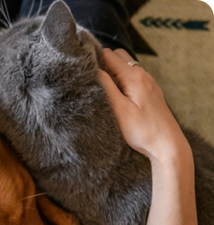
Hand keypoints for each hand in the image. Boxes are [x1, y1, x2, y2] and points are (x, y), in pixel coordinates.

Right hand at [99, 48, 190, 162]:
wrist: (168, 145)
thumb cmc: (142, 130)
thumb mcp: (119, 109)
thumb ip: (106, 87)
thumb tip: (93, 69)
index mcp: (133, 76)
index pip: (109, 54)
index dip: (94, 57)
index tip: (81, 67)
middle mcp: (143, 75)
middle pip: (119, 56)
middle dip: (103, 61)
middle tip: (90, 76)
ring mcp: (149, 83)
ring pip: (127, 67)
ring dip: (113, 71)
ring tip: (100, 85)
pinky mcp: (151, 93)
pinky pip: (134, 78)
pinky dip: (122, 80)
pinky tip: (117, 94)